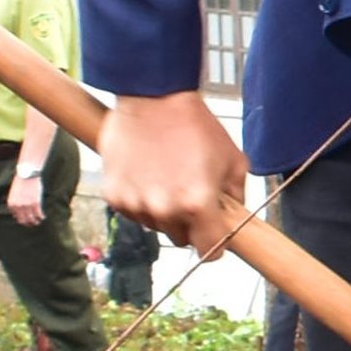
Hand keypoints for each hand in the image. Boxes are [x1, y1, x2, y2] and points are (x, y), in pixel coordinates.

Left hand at [8, 171, 44, 225]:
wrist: (27, 174)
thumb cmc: (20, 182)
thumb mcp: (13, 194)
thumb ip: (15, 203)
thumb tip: (18, 213)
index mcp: (11, 204)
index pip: (17, 217)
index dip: (23, 220)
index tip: (27, 220)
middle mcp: (18, 207)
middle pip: (24, 220)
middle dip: (28, 223)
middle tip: (33, 223)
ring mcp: (27, 205)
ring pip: (32, 219)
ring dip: (35, 222)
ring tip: (38, 221)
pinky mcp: (36, 203)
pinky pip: (39, 214)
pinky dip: (41, 217)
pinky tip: (43, 217)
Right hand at [100, 93, 247, 249]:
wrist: (153, 98)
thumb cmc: (196, 126)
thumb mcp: (234, 160)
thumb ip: (237, 196)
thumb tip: (234, 216)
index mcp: (197, 205)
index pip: (210, 251)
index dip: (215, 245)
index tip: (214, 235)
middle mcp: (163, 209)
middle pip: (181, 239)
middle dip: (190, 224)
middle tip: (191, 196)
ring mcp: (135, 204)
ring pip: (156, 226)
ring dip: (163, 212)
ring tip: (168, 179)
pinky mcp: (114, 195)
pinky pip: (133, 212)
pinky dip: (141, 201)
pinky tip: (148, 175)